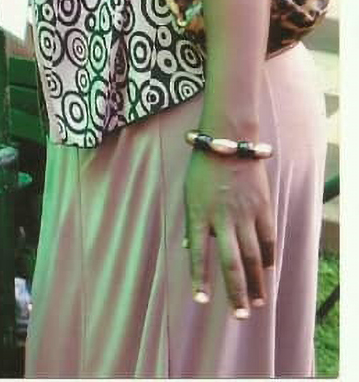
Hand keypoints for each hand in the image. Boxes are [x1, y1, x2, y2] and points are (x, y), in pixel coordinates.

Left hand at [184, 151, 274, 315]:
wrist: (228, 142)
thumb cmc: (202, 169)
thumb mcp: (188, 194)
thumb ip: (192, 224)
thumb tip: (190, 250)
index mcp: (198, 214)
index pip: (199, 254)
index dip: (200, 279)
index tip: (201, 301)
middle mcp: (223, 218)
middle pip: (232, 263)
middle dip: (235, 291)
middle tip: (239, 315)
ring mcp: (246, 214)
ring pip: (254, 256)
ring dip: (256, 282)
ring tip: (256, 303)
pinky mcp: (263, 208)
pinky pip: (268, 239)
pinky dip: (268, 258)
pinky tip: (267, 273)